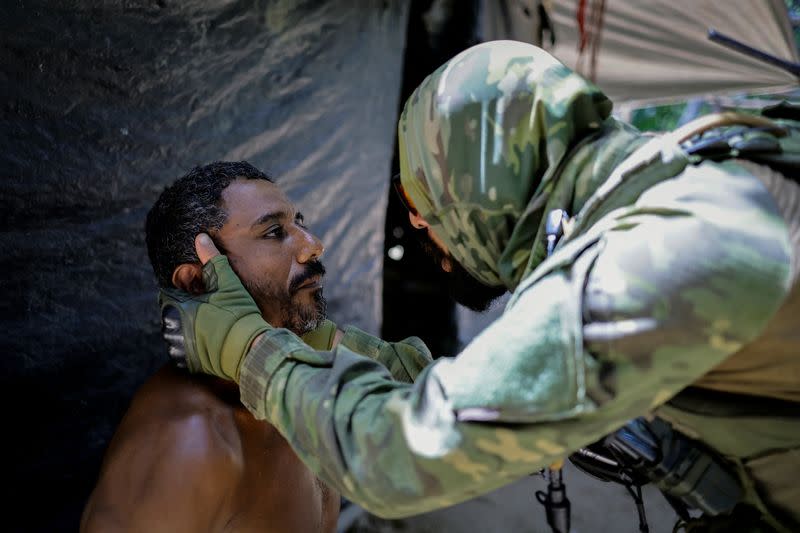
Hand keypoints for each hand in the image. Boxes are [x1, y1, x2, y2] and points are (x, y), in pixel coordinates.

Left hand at [159, 234, 270, 380]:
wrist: (250, 350)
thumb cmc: (239, 314)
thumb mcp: (228, 283)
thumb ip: (212, 260)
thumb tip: (200, 237)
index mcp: (175, 307)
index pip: (168, 293)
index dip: (183, 291)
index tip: (198, 293)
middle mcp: (171, 329)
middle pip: (171, 312)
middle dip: (184, 308)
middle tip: (207, 308)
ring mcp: (178, 348)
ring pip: (176, 331)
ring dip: (186, 327)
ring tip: (209, 324)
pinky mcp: (187, 363)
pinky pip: (183, 350)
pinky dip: (192, 344)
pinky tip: (209, 340)